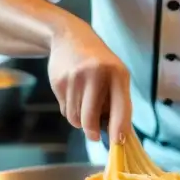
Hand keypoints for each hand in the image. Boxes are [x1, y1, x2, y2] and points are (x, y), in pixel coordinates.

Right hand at [47, 19, 131, 145]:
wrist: (70, 37)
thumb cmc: (99, 62)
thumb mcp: (115, 74)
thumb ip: (118, 100)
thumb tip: (118, 133)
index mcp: (117, 73)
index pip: (121, 106)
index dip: (119, 127)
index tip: (118, 142)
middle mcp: (96, 74)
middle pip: (91, 118)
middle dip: (92, 131)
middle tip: (94, 136)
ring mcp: (75, 78)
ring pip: (76, 117)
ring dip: (80, 120)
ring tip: (84, 104)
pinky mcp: (58, 82)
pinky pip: (65, 110)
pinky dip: (70, 110)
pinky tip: (74, 95)